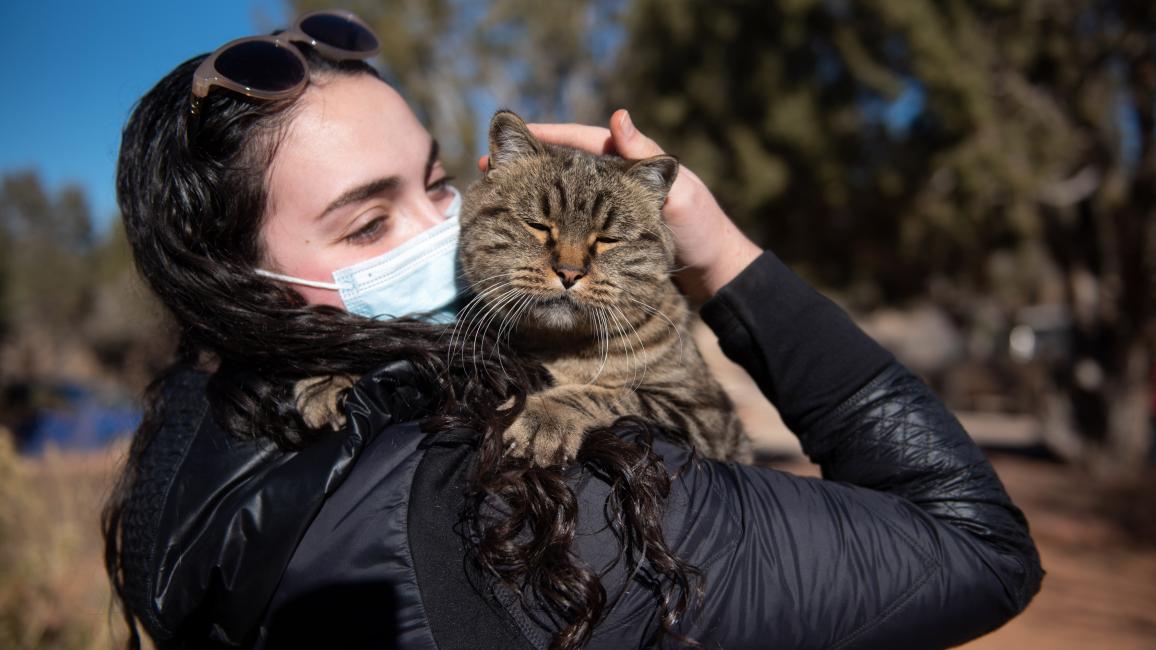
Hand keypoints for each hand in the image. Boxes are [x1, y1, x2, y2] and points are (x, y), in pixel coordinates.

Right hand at [478, 109, 760, 300]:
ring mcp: (606, 211)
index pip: (580, 139)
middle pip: (560, 167)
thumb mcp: (678, 194)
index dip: (546, 136)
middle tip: (489, 169)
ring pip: (557, 197)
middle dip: (524, 166)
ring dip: (525, 196)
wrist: (713, 274)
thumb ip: (644, 161)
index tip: (513, 137)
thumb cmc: (702, 231)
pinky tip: (519, 231)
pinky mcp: (604, 238)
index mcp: (628, 164)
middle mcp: (613, 183)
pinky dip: (540, 224)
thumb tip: (619, 118)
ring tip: (492, 196)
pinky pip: (566, 224)